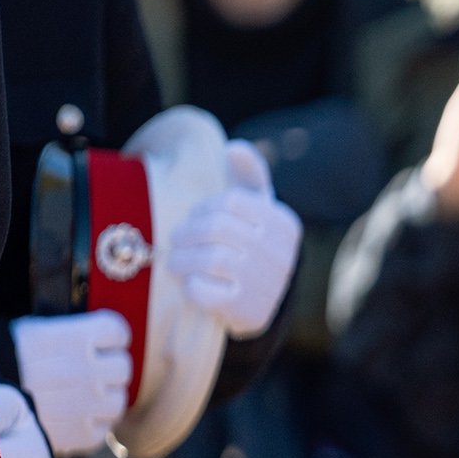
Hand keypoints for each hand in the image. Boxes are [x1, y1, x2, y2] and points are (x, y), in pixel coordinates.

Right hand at [11, 310, 132, 456]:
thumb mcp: (31, 333)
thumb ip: (67, 334)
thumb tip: (91, 338)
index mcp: (76, 338)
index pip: (118, 333)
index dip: (109, 338)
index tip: (97, 343)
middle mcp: (88, 370)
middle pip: (122, 367)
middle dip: (107, 369)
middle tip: (85, 373)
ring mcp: (88, 405)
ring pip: (118, 401)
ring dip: (103, 399)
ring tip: (78, 399)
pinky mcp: (80, 435)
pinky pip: (103, 430)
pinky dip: (92, 426)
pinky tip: (71, 420)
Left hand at [170, 141, 301, 338]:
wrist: (268, 305)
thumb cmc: (256, 247)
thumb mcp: (262, 211)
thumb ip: (251, 177)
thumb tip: (233, 148)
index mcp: (283, 224)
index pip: (232, 202)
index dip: (204, 207)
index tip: (195, 217)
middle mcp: (279, 252)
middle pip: (217, 228)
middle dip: (187, 232)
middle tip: (176, 240)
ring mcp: (264, 282)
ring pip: (209, 258)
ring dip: (182, 259)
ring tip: (175, 262)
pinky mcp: (246, 309)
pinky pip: (205, 291)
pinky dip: (191, 286)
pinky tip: (191, 284)